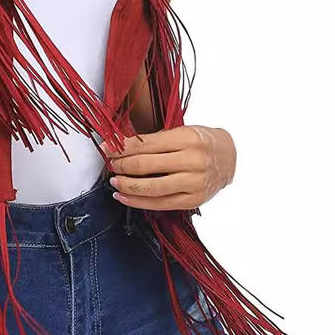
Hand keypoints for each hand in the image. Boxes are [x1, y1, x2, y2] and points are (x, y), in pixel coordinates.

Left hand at [103, 124, 236, 210]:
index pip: (145, 144)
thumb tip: (119, 145)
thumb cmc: (201, 141)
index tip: (105, 147)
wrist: (229, 157)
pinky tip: (124, 197)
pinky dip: (138, 202)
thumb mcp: (181, 131)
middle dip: (122, 166)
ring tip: (115, 182)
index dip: (121, 147)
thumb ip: (154, 139)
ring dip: (127, 186)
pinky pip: (160, 204)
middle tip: (110, 164)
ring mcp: (194, 182)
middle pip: (145, 166)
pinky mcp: (193, 200)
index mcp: (187, 138)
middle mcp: (193, 160)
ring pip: (151, 188)